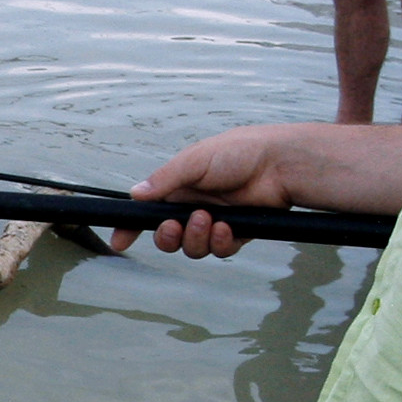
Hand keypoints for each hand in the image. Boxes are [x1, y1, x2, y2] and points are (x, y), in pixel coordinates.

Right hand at [113, 125, 299, 257]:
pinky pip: (219, 250)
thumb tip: (135, 193)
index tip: (121, 240)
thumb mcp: (195, 160)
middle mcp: (195, 206)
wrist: (280, 163)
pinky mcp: (237, 233)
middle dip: (167, 237)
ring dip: (195, 238)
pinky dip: (220, 242)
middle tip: (174, 227)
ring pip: (192, 247)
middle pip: (168, 236)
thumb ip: (164, 180)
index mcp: (181, 187)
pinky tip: (226, 228)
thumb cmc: (242, 151)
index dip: (133, 227)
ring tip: (207, 219)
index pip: (149, 211)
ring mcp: (216, 221)